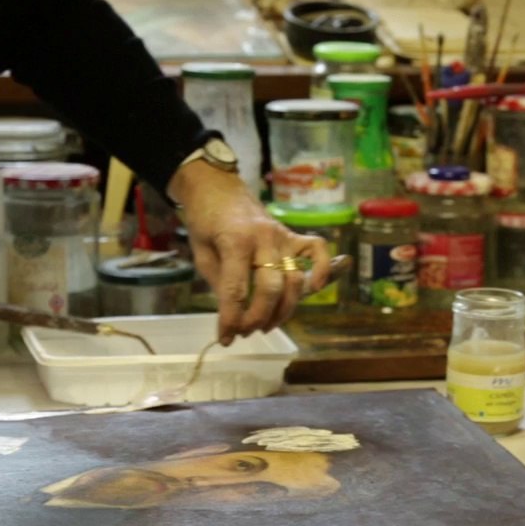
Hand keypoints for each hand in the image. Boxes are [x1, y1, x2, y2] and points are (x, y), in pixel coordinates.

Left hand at [167, 162, 330, 344]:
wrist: (216, 187)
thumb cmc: (205, 221)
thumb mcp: (202, 254)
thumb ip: (221, 284)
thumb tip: (234, 316)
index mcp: (235, 241)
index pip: (237, 290)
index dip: (231, 319)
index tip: (225, 339)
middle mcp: (264, 239)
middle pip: (271, 288)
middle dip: (258, 317)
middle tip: (245, 332)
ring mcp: (282, 236)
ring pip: (294, 279)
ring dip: (283, 309)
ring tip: (266, 324)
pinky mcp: (293, 235)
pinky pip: (317, 250)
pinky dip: (323, 270)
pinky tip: (315, 288)